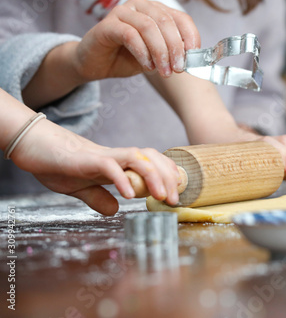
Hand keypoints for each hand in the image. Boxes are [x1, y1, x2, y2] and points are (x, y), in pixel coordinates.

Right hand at [10, 119, 180, 215]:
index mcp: (119, 164)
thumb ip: (99, 198)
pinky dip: (122, 179)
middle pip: (152, 159)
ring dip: (154, 177)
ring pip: (138, 158)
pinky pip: (110, 167)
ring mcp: (104, 157)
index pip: (152, 164)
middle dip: (169, 178)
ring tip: (161, 197)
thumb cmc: (60, 165)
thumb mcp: (82, 189)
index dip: (168, 176)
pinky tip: (129, 195)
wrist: (35, 148)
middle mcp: (117, 157)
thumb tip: (115, 210)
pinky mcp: (88, 160)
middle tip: (175, 201)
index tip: (177, 194)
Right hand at [75, 0, 199, 79]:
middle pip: (166, 22)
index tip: (194, 57)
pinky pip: (130, 35)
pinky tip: (147, 66)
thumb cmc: (127, 58)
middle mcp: (140, 5)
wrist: (96, 64)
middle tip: (178, 69)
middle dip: (175, 48)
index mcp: (156, 10)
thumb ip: (171, 54)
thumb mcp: (156, 57)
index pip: (181, 18)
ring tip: (164, 72)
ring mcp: (122, 12)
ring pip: (149, 27)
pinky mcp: (107, 24)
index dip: (191, 37)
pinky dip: (143, 52)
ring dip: (160, 52)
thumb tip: (191, 59)